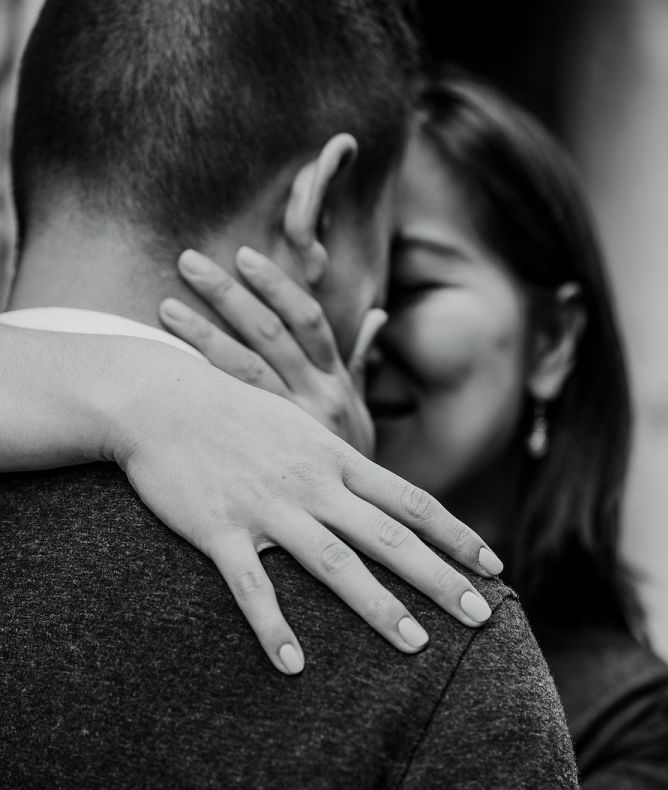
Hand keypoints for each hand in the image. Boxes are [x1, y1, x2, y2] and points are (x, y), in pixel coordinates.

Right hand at [107, 347, 503, 675]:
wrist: (162, 401)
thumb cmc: (236, 415)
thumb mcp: (301, 426)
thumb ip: (342, 461)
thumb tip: (384, 493)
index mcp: (335, 459)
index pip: (412, 502)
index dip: (457, 536)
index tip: (494, 568)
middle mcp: (313, 484)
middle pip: (389, 538)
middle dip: (439, 580)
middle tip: (480, 618)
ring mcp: (268, 508)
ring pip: (334, 564)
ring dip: (378, 607)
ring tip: (416, 646)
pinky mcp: (219, 529)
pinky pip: (251, 587)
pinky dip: (273, 626)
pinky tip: (293, 665)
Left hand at [159, 247, 379, 456]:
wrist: (357, 534)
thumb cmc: (352, 472)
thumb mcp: (361, 418)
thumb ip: (361, 366)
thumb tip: (378, 319)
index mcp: (337, 383)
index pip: (307, 318)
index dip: (276, 285)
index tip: (244, 255)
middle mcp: (315, 399)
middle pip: (267, 332)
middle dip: (228, 294)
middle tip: (188, 261)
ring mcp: (289, 430)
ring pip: (242, 369)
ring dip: (202, 333)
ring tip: (166, 306)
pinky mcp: (267, 459)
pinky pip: (230, 414)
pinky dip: (201, 387)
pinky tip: (169, 372)